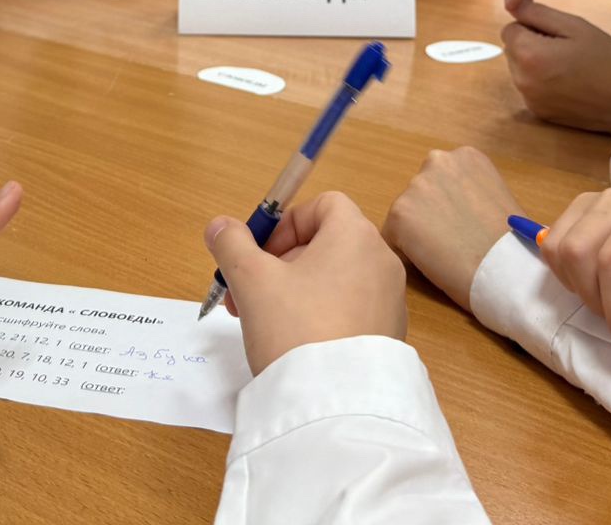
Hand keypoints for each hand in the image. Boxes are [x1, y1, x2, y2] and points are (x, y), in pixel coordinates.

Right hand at [205, 191, 406, 374]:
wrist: (334, 405)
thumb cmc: (294, 327)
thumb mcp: (252, 281)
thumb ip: (232, 245)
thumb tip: (220, 226)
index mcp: (356, 236)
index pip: (324, 205)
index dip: (286, 224)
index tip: (258, 256)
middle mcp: (382, 261)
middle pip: (326, 243)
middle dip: (279, 264)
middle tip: (245, 296)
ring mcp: (391, 301)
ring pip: (335, 280)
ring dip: (295, 291)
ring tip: (263, 323)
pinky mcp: (389, 336)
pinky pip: (350, 311)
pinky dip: (321, 316)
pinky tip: (294, 346)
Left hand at [384, 147, 523, 312]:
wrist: (507, 269)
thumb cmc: (513, 243)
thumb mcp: (497, 198)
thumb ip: (471, 192)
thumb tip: (458, 208)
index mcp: (465, 157)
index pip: (442, 181)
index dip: (449, 208)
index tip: (462, 226)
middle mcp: (438, 161)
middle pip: (422, 193)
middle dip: (430, 215)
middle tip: (450, 242)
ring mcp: (416, 186)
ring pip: (407, 215)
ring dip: (417, 233)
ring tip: (442, 255)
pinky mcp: (400, 213)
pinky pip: (393, 237)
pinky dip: (405, 252)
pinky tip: (429, 263)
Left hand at [502, 2, 610, 134]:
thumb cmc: (605, 58)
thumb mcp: (574, 26)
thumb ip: (538, 13)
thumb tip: (512, 5)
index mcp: (529, 55)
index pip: (509, 29)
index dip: (531, 25)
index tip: (556, 33)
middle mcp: (523, 81)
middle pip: (512, 50)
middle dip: (530, 44)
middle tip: (565, 49)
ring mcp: (530, 100)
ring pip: (519, 70)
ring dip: (535, 64)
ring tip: (568, 66)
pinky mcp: (539, 113)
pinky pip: (530, 88)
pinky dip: (541, 82)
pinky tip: (568, 82)